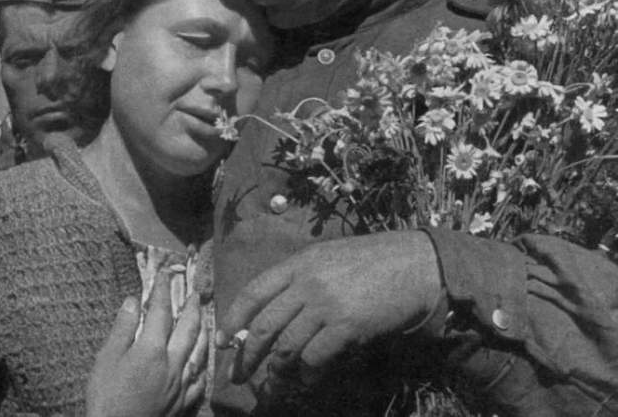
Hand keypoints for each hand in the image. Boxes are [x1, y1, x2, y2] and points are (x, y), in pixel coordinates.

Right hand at [85, 271, 207, 416]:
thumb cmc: (107, 397)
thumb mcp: (106, 359)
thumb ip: (122, 328)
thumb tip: (133, 300)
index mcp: (152, 349)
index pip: (161, 312)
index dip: (163, 291)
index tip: (165, 275)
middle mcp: (173, 363)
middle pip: (188, 328)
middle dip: (191, 307)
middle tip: (194, 292)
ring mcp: (182, 384)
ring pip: (199, 350)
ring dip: (202, 330)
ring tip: (203, 317)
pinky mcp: (185, 402)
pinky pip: (200, 378)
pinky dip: (202, 363)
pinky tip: (201, 360)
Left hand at [217, 231, 442, 384]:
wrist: (415, 264)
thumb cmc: (371, 260)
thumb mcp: (327, 257)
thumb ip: (301, 277)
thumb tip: (275, 308)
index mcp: (297, 263)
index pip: (252, 292)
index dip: (233, 318)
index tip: (223, 340)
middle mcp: (306, 283)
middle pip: (264, 325)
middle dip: (247, 354)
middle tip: (238, 374)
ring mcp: (325, 304)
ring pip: (286, 345)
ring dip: (279, 368)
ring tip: (278, 380)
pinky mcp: (347, 325)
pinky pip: (315, 357)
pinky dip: (308, 373)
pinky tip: (309, 380)